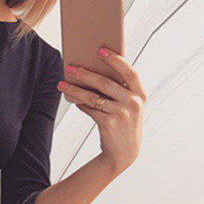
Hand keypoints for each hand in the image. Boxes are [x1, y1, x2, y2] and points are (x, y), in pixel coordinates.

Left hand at [58, 47, 145, 175]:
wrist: (123, 153)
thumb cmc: (123, 124)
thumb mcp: (128, 107)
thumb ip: (118, 91)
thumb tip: (92, 73)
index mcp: (140, 94)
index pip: (129, 72)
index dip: (115, 60)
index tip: (100, 50)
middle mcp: (133, 103)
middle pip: (105, 83)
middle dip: (85, 74)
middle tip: (70, 68)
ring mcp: (121, 114)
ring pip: (93, 97)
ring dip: (75, 89)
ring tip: (62, 84)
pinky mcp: (109, 124)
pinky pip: (90, 110)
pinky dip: (80, 104)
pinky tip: (72, 99)